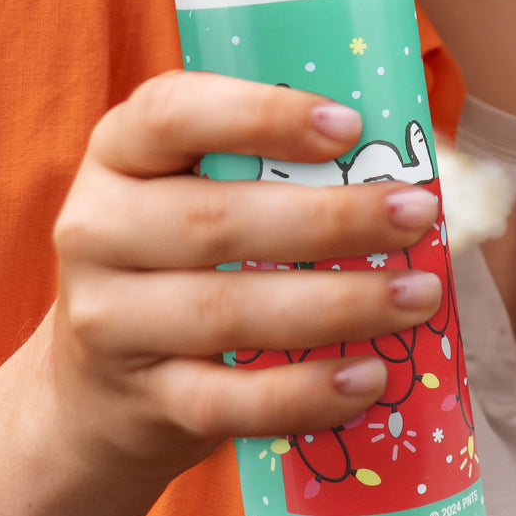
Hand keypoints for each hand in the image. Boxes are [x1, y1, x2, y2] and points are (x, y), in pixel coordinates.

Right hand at [48, 71, 441, 483]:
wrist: (98, 391)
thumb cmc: (180, 263)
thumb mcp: (195, 194)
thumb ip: (269, 169)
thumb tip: (405, 163)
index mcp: (119, 153)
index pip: (172, 114)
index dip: (261, 115)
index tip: (351, 125)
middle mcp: (97, 230)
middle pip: (214, 221)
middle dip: (331, 219)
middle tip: (417, 215)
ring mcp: (110, 322)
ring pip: (227, 312)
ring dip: (338, 305)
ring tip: (418, 297)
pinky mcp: (141, 402)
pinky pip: (229, 402)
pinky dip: (307, 392)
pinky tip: (370, 377)